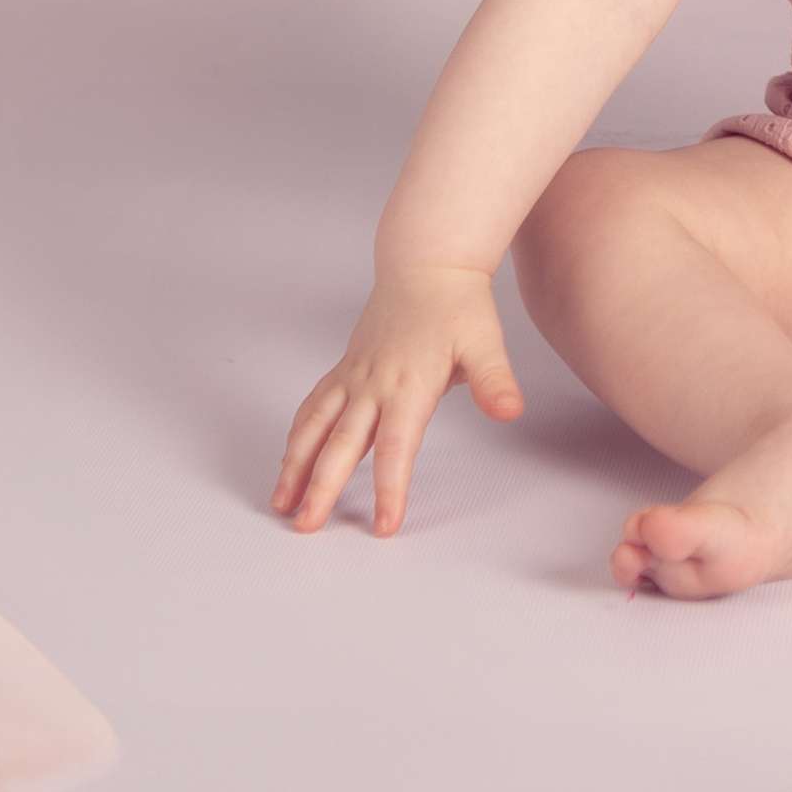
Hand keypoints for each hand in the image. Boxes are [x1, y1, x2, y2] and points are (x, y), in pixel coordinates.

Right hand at [273, 262, 525, 535]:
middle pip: (341, 445)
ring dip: (296, 466)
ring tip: (281, 502)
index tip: (383, 524)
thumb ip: (494, 380)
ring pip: (315, 426)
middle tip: (307, 526)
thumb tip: (510, 411)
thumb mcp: (486, 342)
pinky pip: (314, 406)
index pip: (395, 448)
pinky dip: (298, 436)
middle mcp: (373, 385)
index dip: (389, 488)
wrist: (426, 265)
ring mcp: (353, 376)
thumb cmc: (457, 305)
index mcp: (409, 385)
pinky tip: (291, 460)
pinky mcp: (345, 370)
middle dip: (323, 488)